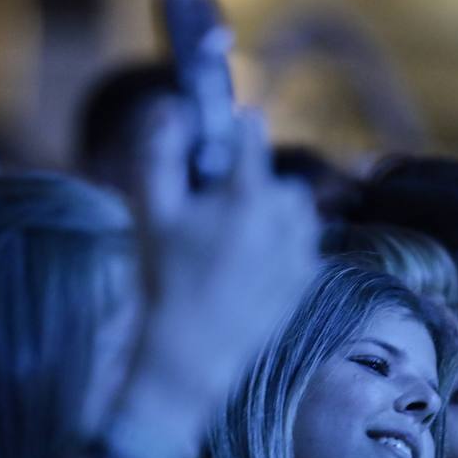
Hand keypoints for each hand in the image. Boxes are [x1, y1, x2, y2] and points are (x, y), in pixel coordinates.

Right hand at [123, 112, 318, 417]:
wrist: (190, 352)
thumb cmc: (164, 277)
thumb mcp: (151, 210)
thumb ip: (161, 151)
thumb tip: (173, 106)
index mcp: (248, 193)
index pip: (252, 133)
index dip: (234, 130)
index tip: (221, 138)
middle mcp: (285, 217)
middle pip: (278, 177)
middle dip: (253, 184)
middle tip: (218, 210)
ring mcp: (301, 250)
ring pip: (296, 211)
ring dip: (273, 214)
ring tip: (235, 239)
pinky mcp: (306, 279)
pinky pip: (302, 245)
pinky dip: (283, 246)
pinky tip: (249, 266)